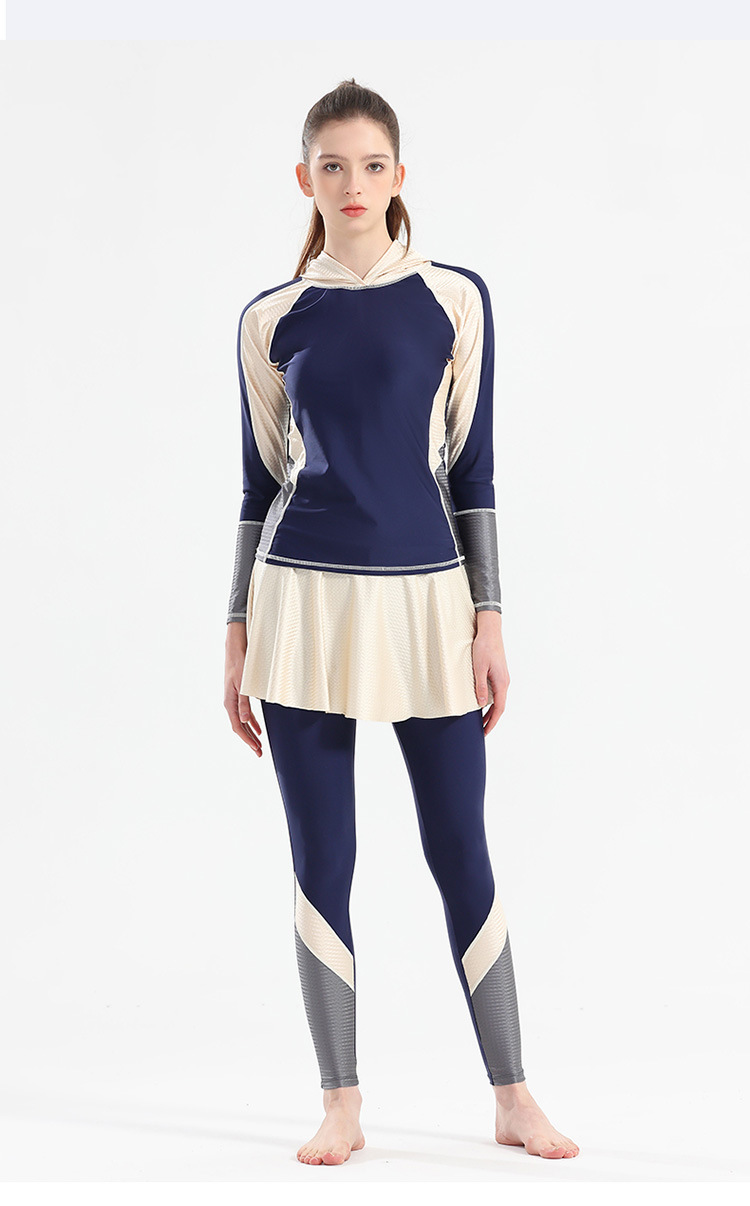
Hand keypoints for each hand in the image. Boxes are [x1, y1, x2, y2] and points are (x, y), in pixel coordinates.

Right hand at [224, 624, 262, 756]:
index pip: (237, 726)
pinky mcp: (239, 695)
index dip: (247, 740)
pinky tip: (257, 729)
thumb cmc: (240, 664)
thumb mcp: (244, 683)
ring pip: (242, 722)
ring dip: (250, 733)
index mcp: (229, 702)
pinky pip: (244, 713)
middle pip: (239, 727)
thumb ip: (244, 702)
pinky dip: (251, 723)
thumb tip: (245, 721)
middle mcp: (230, 703)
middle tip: (259, 752)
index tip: (256, 749)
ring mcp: (234, 700)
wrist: (235, 649)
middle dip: (249, 741)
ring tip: (259, 745)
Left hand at [472, 610, 508, 735]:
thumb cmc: (484, 647)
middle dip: (491, 720)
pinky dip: (491, 702)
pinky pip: (497, 692)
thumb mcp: (478, 668)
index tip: (485, 732)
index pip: (499, 709)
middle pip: (500, 707)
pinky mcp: (499, 673)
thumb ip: (480, 686)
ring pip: (498, 700)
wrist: (490, 631)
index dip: (492, 722)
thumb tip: (480, 704)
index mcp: (501, 683)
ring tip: (481, 721)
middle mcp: (504, 682)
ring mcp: (503, 678)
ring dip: (491, 711)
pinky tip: (483, 703)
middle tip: (482, 731)